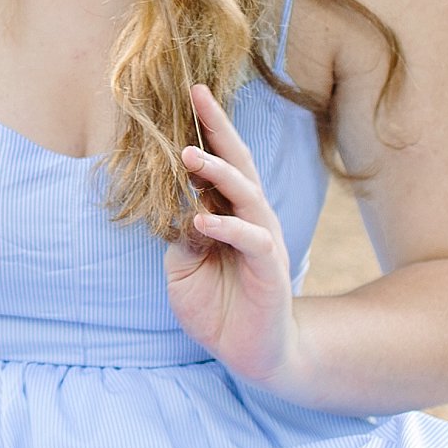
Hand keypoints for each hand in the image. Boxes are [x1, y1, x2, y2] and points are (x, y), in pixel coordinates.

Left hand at [164, 81, 301, 384]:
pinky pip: (251, 238)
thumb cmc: (218, 307)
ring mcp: (261, 238)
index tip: (187, 94)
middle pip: (236, 162)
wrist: (251, 353)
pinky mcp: (269, 266)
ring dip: (217, 171)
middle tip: (197, 94)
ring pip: (244, 192)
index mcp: (228, 211)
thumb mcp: (184, 269)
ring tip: (188, 154)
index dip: (203, 130)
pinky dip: (226, 226)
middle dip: (217, 127)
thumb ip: (180, 237)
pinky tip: (203, 219)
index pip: (216, 162)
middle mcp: (249, 216)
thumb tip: (178, 209)